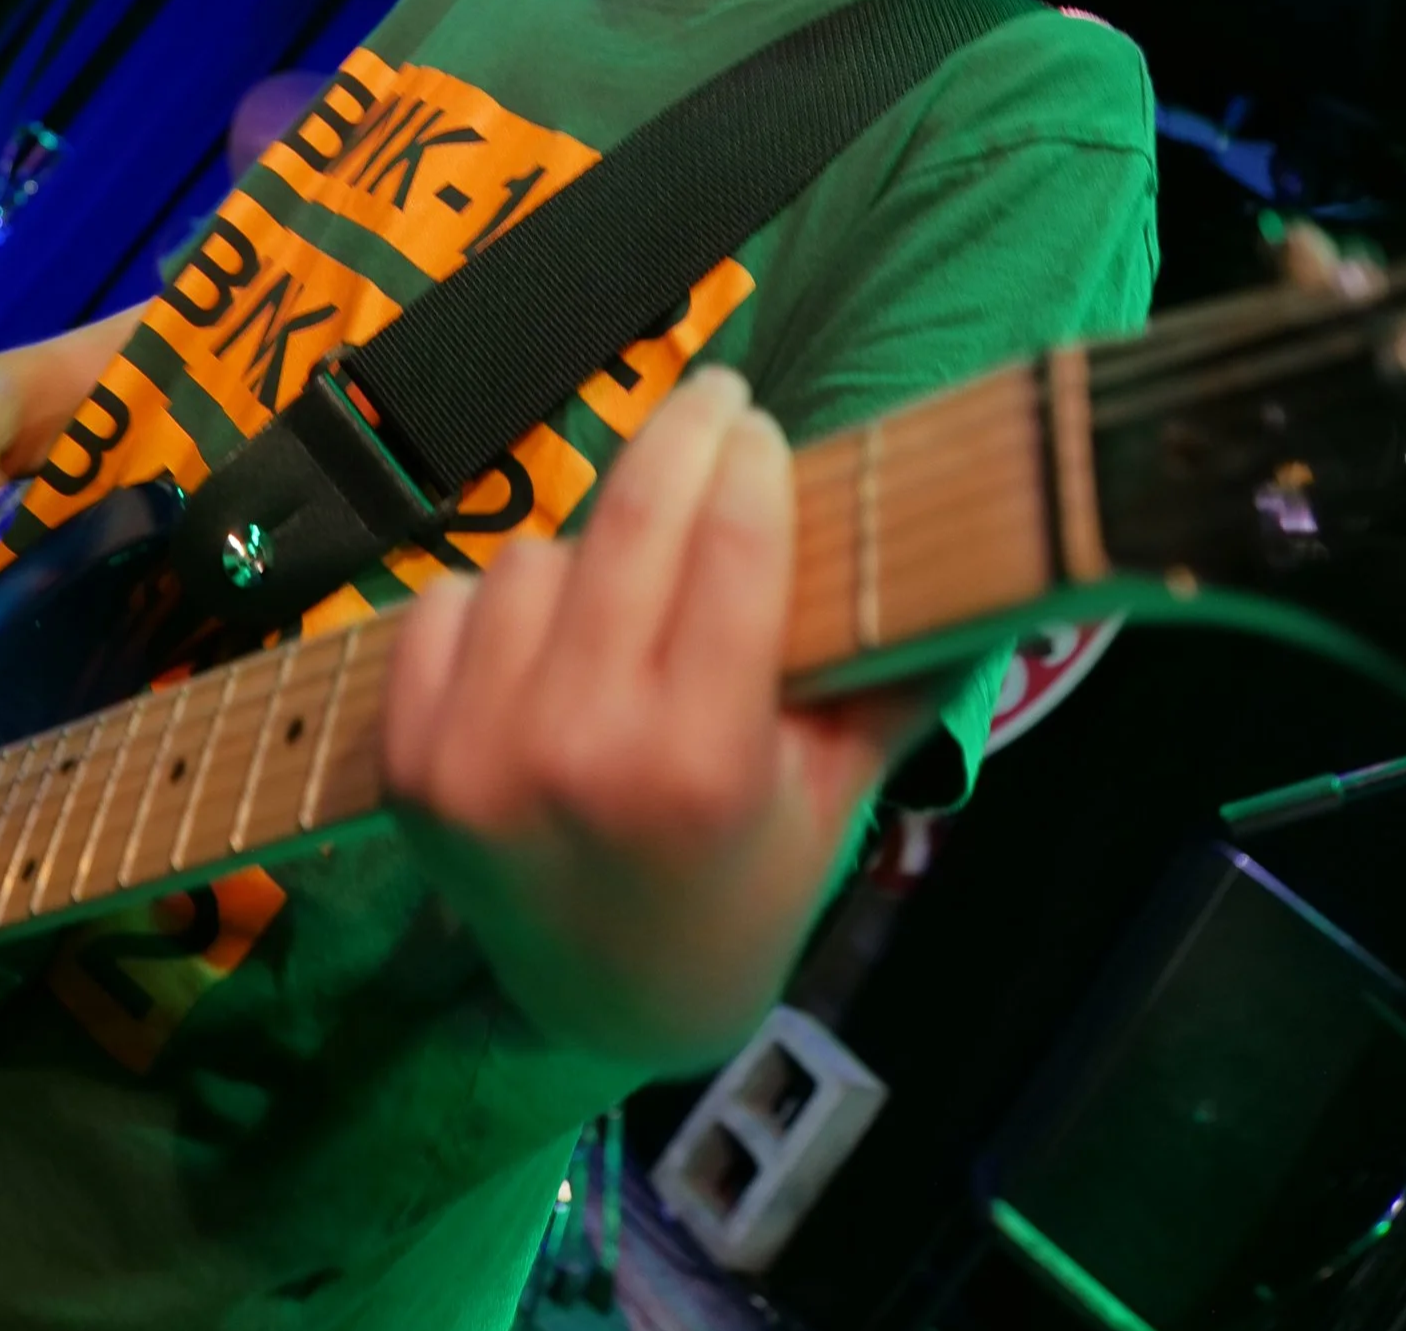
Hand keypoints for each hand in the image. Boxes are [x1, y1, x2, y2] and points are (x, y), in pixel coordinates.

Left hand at [381, 366, 925, 1066]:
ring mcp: (474, 754)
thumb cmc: (743, 884)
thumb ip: (900, 674)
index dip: (749, 463)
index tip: (760, 424)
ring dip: (588, 552)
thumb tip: (1000, 553)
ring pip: (536, 557)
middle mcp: (577, 750)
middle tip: (714, 400)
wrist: (606, 1005)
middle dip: (682, 438)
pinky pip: (445, 602)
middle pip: (630, 523)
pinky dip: (495, 603)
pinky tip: (543, 634)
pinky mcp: (404, 761)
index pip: (731, 547)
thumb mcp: (838, 792)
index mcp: (700, 763)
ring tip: (629, 584)